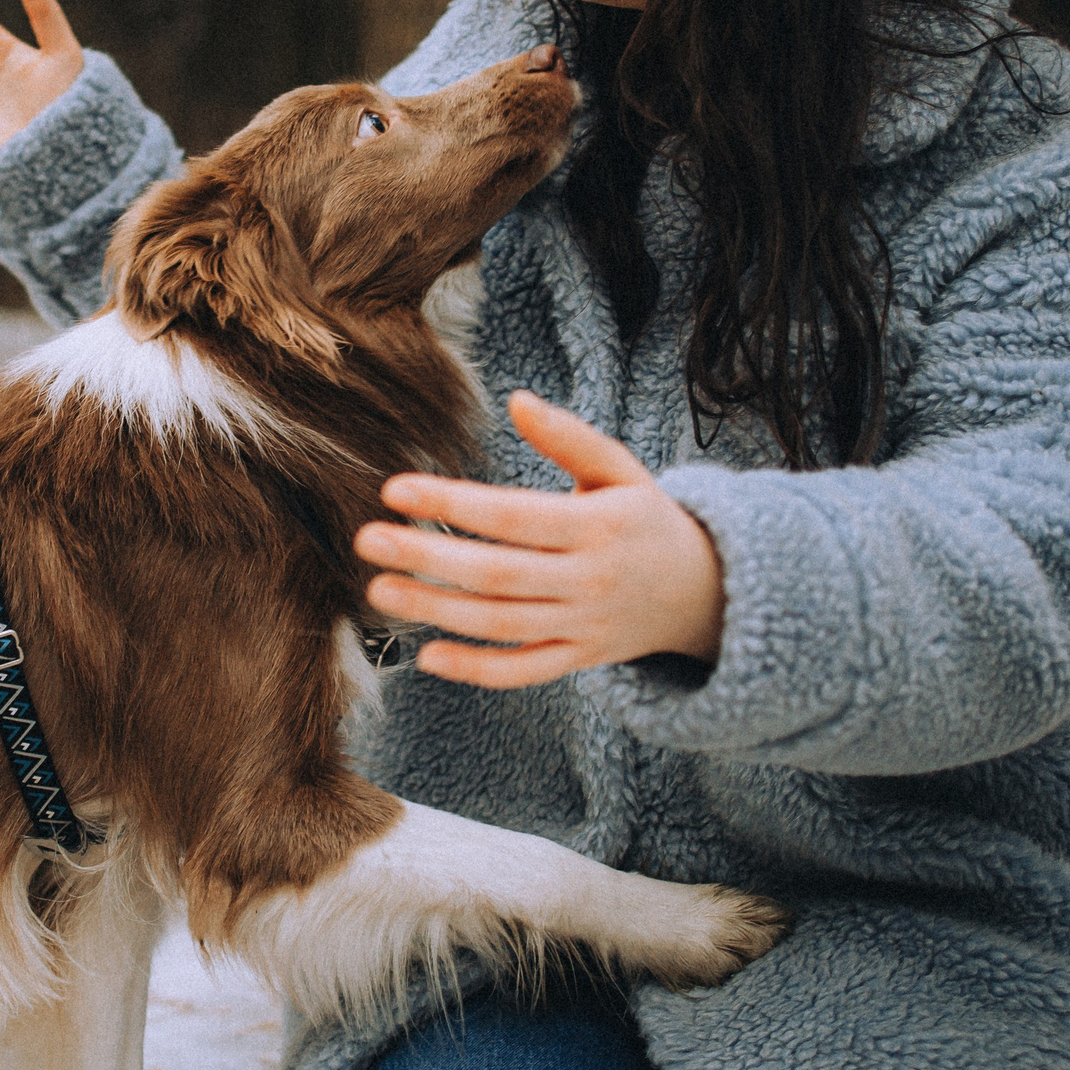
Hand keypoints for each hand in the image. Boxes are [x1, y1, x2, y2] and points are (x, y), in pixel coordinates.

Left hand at [355, 391, 725, 688]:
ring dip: (435, 610)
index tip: (395, 489)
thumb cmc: (643, 518)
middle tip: (366, 539)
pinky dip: (477, 670)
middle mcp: (588, 580)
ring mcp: (582, 625)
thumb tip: (517, 399)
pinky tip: (427, 656)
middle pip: (496, 573)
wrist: (702, 591)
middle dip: (427, 556)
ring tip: (379, 588)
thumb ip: (570, 436)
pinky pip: (522, 670)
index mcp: (597, 526)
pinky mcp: (576, 659)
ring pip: (499, 624)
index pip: (512, 515)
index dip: (452, 503)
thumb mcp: (621, 469)